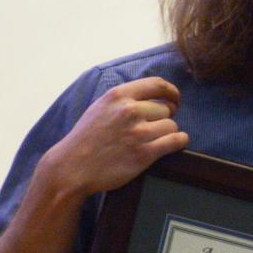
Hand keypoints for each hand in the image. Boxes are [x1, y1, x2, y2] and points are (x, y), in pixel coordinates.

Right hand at [38, 77, 187, 198]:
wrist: (73, 167)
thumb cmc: (87, 138)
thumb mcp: (101, 107)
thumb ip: (125, 99)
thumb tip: (155, 96)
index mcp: (118, 96)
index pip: (158, 85)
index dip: (172, 92)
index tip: (175, 99)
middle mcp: (129, 111)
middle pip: (167, 109)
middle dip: (164, 118)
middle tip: (154, 127)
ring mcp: (138, 132)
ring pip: (172, 126)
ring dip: (168, 133)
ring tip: (154, 139)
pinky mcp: (145, 153)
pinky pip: (176, 141)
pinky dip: (179, 141)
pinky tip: (175, 143)